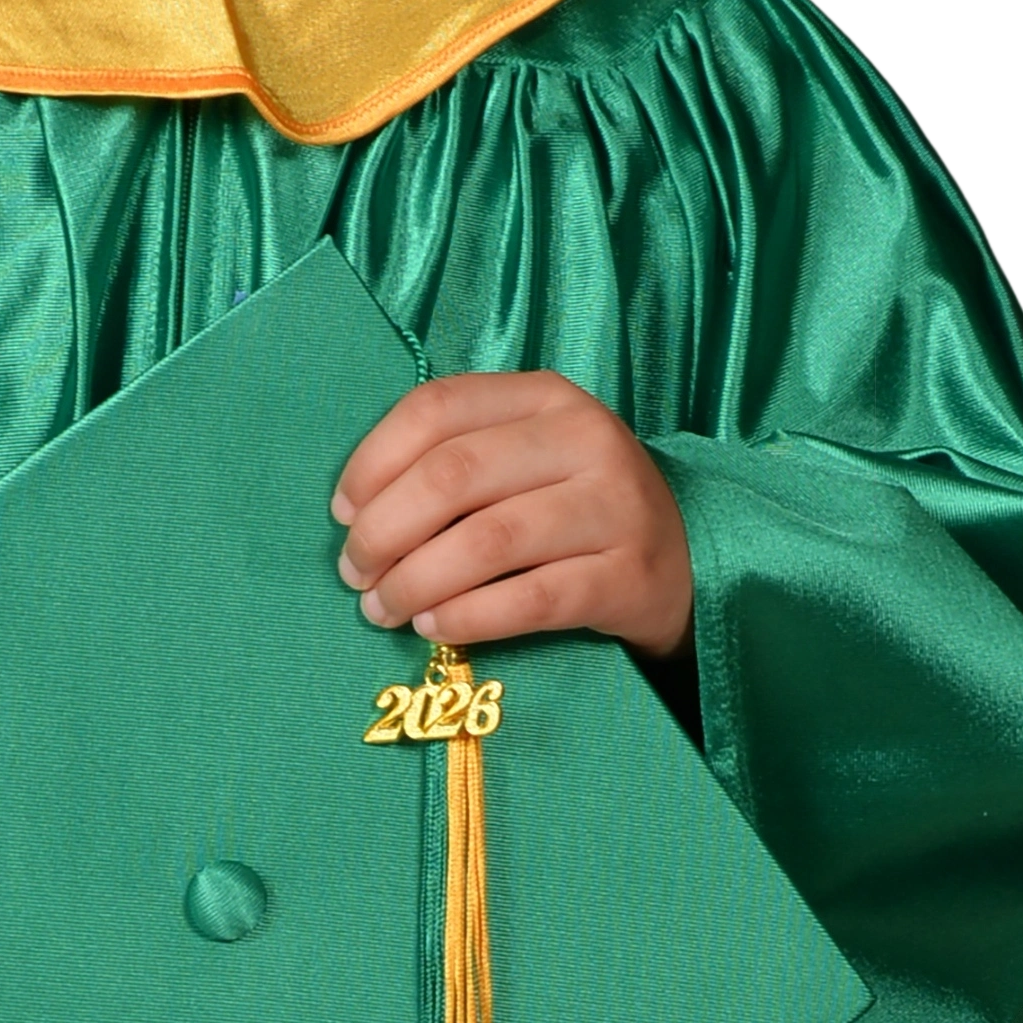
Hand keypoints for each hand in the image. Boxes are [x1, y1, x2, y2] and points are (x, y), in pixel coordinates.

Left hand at [331, 371, 693, 662]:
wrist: (680, 565)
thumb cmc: (570, 510)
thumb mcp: (523, 459)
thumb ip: (452, 460)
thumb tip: (353, 509)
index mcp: (545, 396)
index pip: (436, 409)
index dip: (372, 461)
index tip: (342, 512)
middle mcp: (585, 438)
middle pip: (453, 475)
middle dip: (383, 530)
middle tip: (355, 574)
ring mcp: (615, 505)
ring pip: (488, 540)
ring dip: (416, 580)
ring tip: (382, 609)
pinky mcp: (630, 575)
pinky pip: (531, 599)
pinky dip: (468, 616)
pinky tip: (433, 626)